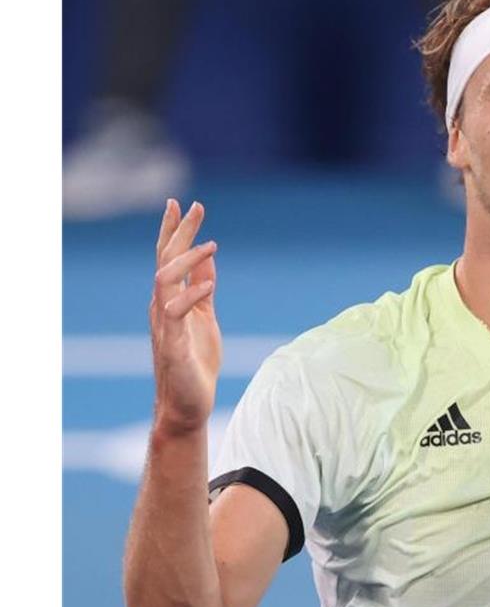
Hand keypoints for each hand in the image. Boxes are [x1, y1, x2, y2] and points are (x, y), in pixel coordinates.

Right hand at [149, 199, 221, 435]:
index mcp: (171, 299)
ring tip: (210, 244)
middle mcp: (163, 307)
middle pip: (165, 260)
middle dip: (178, 232)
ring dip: (186, 260)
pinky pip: (176, 315)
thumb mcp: (204, 317)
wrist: (188, 404)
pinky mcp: (173, 345)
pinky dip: (191, 297)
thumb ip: (203, 288)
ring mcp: (165, 325)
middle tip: (194, 206)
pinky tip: (209, 285)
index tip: (182, 203)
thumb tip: (208, 259)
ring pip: (165, 281)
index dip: (174, 230)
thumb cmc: (195, 362)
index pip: (169, 257)